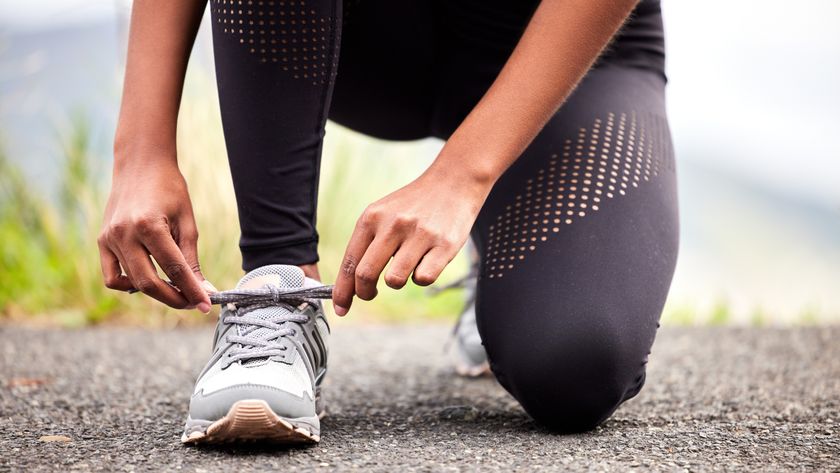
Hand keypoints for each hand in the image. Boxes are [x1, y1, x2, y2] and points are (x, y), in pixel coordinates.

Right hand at [98, 158, 212, 311]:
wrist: (140, 165)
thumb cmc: (169, 189)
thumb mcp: (187, 222)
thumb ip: (191, 258)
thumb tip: (203, 289)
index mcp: (149, 225)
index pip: (174, 269)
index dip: (192, 291)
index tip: (207, 306)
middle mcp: (124, 234)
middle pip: (148, 283)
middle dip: (174, 298)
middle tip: (193, 303)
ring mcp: (109, 238)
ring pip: (131, 282)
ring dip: (156, 292)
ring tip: (176, 289)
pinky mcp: (101, 241)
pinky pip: (112, 276)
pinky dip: (129, 284)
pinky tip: (148, 279)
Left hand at [332, 169, 490, 315]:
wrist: (453, 182)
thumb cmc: (414, 205)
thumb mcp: (383, 214)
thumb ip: (367, 244)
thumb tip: (351, 284)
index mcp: (372, 217)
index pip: (350, 261)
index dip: (342, 290)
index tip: (341, 308)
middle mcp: (393, 225)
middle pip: (366, 274)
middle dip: (365, 293)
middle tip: (371, 294)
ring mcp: (419, 235)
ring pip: (395, 280)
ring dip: (398, 281)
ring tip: (408, 264)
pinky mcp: (444, 245)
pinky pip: (423, 279)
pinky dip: (423, 277)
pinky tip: (428, 260)